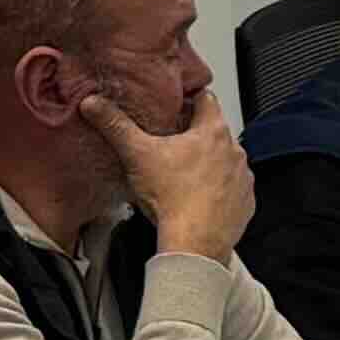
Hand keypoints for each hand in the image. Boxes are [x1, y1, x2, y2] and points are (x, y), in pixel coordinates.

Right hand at [76, 88, 256, 261]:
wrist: (194, 242)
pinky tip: (198, 197)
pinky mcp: (245, 202)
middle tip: (172, 140)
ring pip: (225, 160)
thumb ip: (115, 126)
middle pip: (215, 131)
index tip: (177, 102)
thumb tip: (94, 104)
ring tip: (184, 173)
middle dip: (195, 133)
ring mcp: (242, 177)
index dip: (190, 97)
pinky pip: (233, 189)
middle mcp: (234, 151)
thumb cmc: (172, 199)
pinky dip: (219, 190)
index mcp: (212, 131)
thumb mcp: (137, 154)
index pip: (206, 98)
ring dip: (209, 163)